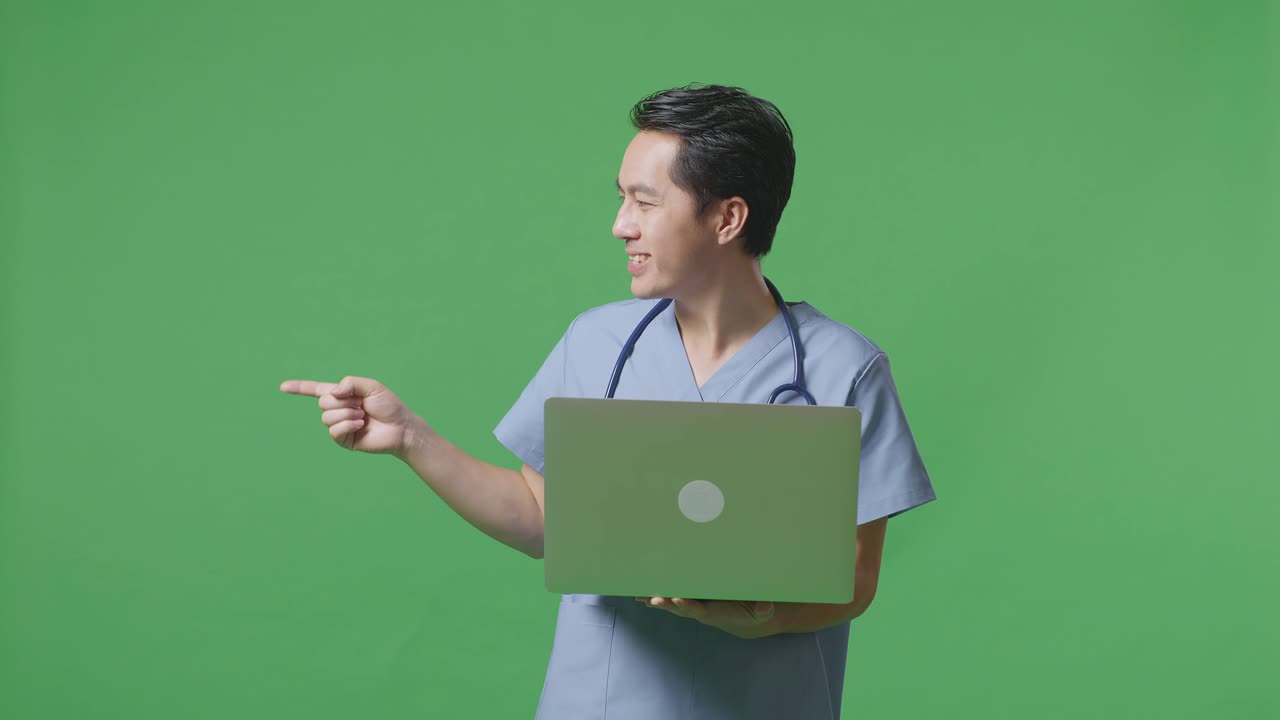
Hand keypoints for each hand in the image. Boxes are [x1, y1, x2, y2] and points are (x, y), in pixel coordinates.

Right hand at [279, 375, 425, 457]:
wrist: (400, 427)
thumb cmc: (389, 406)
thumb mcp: (371, 387)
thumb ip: (350, 383)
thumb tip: (332, 393)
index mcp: (342, 395)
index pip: (316, 390)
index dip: (299, 388)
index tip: (282, 387)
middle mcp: (338, 410)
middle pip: (323, 402)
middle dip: (343, 401)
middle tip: (361, 405)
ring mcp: (340, 426)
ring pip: (327, 416)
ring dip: (347, 414)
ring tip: (362, 416)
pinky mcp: (344, 440)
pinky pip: (334, 430)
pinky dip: (347, 425)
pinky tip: (361, 425)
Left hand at [635, 596, 776, 638]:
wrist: (746, 619)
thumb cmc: (753, 612)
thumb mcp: (762, 612)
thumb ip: (763, 609)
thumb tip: (766, 607)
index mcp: (715, 613)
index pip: (699, 609)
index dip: (688, 605)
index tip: (678, 600)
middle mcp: (700, 610)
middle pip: (680, 607)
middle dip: (666, 603)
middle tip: (653, 598)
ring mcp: (694, 605)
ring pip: (672, 601)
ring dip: (656, 599)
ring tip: (640, 596)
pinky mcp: (692, 599)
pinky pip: (672, 597)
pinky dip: (657, 596)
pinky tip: (642, 595)